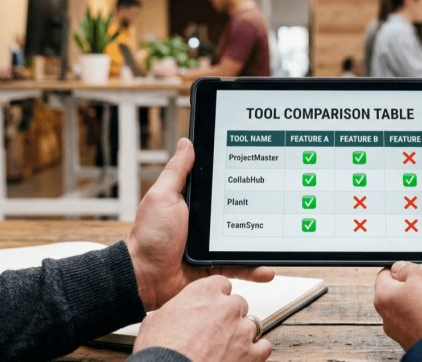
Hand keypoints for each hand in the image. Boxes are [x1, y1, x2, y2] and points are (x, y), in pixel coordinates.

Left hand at [125, 138, 273, 309]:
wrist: (145, 277)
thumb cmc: (149, 237)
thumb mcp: (163, 197)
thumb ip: (177, 172)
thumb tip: (186, 143)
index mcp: (194, 204)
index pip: (222, 188)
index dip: (239, 182)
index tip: (259, 175)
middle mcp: (205, 224)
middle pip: (239, 215)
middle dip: (258, 214)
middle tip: (277, 209)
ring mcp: (212, 246)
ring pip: (244, 242)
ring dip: (261, 244)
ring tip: (276, 242)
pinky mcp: (215, 266)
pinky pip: (239, 266)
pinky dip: (254, 268)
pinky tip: (266, 268)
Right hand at [133, 276, 271, 360]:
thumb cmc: (161, 351)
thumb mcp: (155, 321)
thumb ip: (173, 311)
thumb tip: (171, 315)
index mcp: (204, 293)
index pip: (221, 283)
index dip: (216, 296)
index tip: (212, 305)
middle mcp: (226, 307)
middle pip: (238, 303)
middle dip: (230, 316)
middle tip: (217, 331)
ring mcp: (241, 330)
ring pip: (252, 324)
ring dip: (241, 334)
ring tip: (227, 347)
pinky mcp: (251, 353)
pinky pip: (263, 346)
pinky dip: (256, 351)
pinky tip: (245, 356)